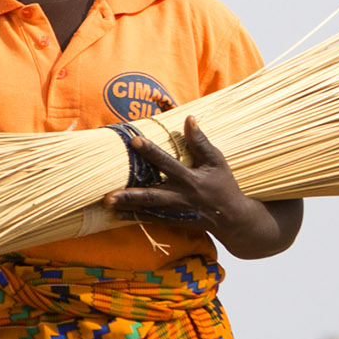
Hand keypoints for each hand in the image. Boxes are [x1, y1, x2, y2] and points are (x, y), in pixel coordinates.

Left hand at [102, 119, 296, 258]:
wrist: (232, 219)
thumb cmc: (223, 185)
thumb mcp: (217, 161)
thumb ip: (201, 142)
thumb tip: (189, 118)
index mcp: (190, 179)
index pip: (168, 163)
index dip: (151, 152)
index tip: (134, 140)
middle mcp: (180, 197)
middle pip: (152, 195)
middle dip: (130, 195)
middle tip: (109, 194)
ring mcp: (175, 211)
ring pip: (148, 209)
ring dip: (127, 207)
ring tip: (107, 204)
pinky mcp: (172, 221)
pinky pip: (150, 219)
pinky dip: (133, 217)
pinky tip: (116, 213)